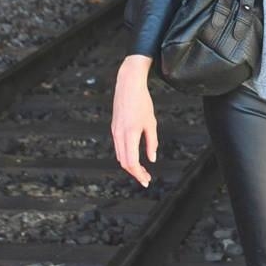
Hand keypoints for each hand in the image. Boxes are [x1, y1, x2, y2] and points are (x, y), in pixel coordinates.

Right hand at [111, 55, 157, 187]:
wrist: (128, 85)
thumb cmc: (142, 102)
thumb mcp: (151, 122)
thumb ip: (152, 142)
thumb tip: (152, 159)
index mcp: (130, 134)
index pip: (132, 162)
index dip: (139, 174)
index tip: (146, 180)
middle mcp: (119, 135)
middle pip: (124, 162)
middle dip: (135, 173)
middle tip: (146, 178)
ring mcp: (115, 132)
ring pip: (120, 156)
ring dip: (130, 165)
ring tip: (142, 170)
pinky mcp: (114, 128)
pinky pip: (118, 147)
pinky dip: (125, 156)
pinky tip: (134, 156)